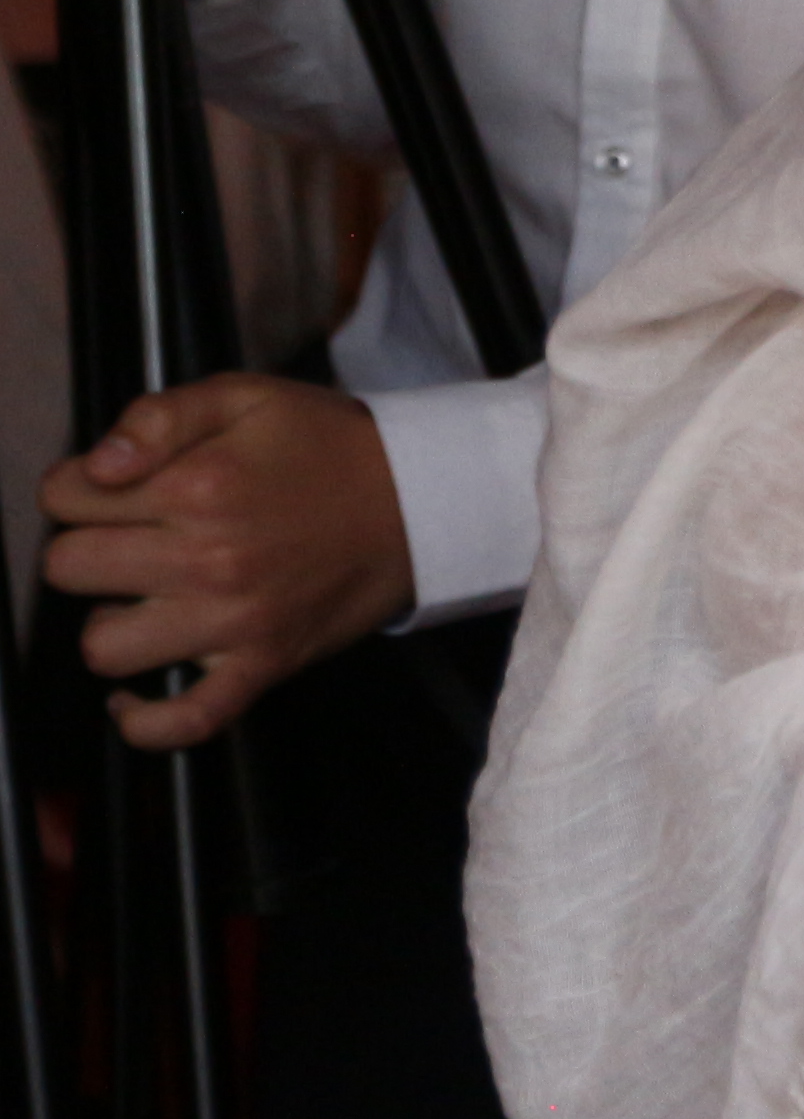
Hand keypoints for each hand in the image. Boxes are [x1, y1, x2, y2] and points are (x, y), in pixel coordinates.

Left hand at [36, 374, 414, 748]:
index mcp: (196, 485)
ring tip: (141, 598)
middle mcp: (205, 558)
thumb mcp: (246, 397)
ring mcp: (232, 622)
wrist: (424, 497)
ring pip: (104, 647)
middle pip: (69, 568)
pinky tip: (132, 696)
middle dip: (86, 545)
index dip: (76, 486)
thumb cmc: (327, 445)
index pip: (65, 497)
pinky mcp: (261, 666)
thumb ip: (160, 415)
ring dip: (109, 621)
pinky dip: (144, 721)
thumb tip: (96, 469)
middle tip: (128, 536)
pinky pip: (184, 721)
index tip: (110, 487)